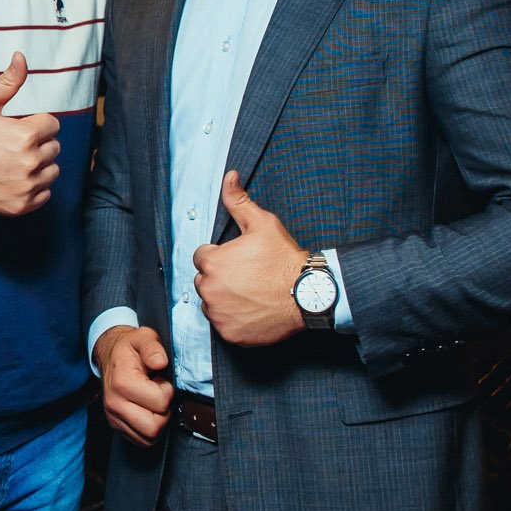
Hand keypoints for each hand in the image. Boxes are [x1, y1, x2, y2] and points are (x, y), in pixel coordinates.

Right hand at [0, 52, 60, 216]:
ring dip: (38, 165)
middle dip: (37, 143)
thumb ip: (8, 81)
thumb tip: (21, 57)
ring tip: (11, 161)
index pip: (52, 124)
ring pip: (52, 171)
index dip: (33, 123)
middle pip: (54, 147)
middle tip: (9, 145)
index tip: (15, 127)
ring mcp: (26, 187)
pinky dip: (34, 187)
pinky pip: (44, 194)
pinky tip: (12, 178)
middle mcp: (30, 162)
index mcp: (25, 135)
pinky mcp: (21, 206)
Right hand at [96, 325, 172, 447]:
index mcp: (122, 382)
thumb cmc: (129, 348)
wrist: (110, 355)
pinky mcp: (116, 425)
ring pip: (148, 438)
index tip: (160, 380)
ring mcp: (113, 417)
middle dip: (164, 412)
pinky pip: (141, 441)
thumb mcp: (143, 337)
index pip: (160, 403)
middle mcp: (114, 403)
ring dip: (157, 422)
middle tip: (159, 395)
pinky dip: (149, 429)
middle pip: (153, 427)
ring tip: (153, 402)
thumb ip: (153, 347)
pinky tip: (147, 411)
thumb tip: (160, 361)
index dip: (167, 391)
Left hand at [193, 172, 307, 347]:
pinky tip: (253, 309)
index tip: (240, 260)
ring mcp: (219, 314)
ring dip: (225, 299)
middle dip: (221, 278)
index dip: (221, 256)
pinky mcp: (229, 334)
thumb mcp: (263, 224)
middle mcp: (210, 290)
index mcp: (212, 262)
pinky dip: (234, 319)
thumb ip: (239, 201)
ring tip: (251, 293)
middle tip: (248, 277)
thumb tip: (229, 176)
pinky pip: (223, 325)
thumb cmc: (285, 259)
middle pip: (205, 281)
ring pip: (212, 303)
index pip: (203, 257)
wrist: (308, 293)